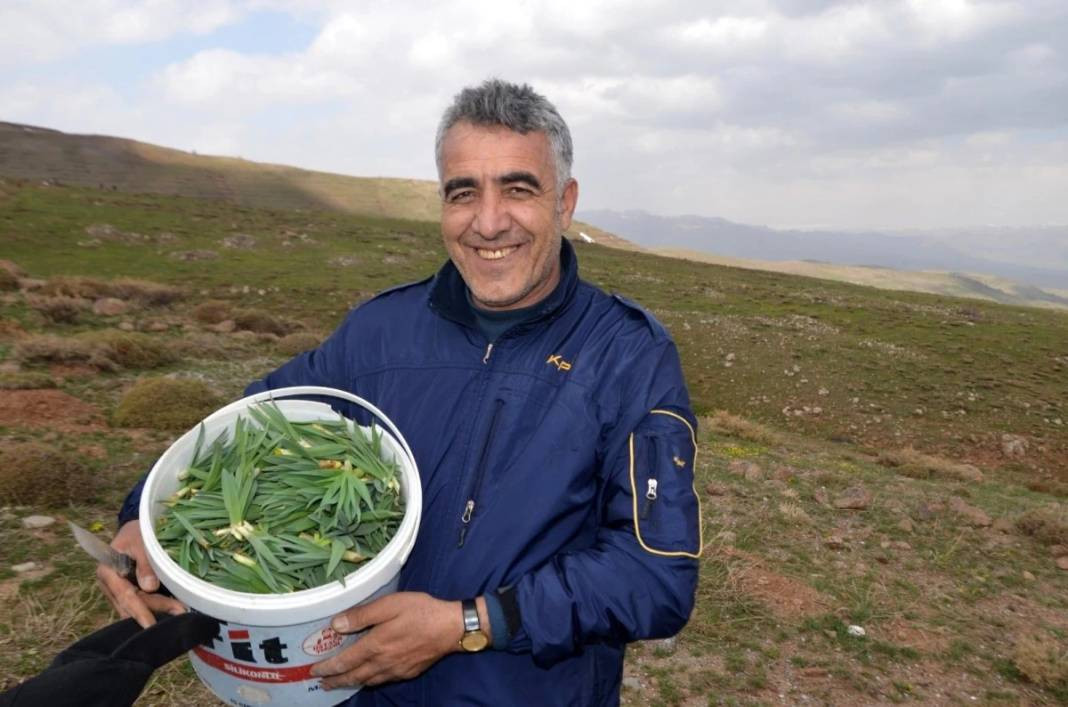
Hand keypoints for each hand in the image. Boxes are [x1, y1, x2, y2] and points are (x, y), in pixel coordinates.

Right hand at [95, 520, 185, 627]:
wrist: (135, 528)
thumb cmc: (137, 532)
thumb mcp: (141, 541)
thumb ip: (145, 563)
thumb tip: (149, 587)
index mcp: (106, 571)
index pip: (125, 595)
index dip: (139, 610)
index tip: (150, 624)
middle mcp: (110, 585)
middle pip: (133, 603)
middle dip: (156, 609)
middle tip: (180, 611)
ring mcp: (119, 589)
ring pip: (139, 605)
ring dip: (159, 609)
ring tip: (181, 610)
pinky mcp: (130, 591)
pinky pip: (143, 601)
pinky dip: (158, 604)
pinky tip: (174, 605)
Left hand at [311, 592, 486, 688]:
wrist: (451, 628)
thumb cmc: (421, 611)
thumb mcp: (390, 605)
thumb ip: (362, 615)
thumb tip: (336, 624)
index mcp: (375, 645)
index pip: (345, 661)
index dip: (328, 667)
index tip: (314, 670)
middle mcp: (383, 662)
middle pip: (354, 676)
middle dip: (335, 680)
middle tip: (321, 682)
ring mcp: (396, 670)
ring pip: (368, 681)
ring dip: (351, 683)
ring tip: (340, 683)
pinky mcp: (408, 672)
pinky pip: (383, 680)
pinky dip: (370, 681)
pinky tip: (369, 678)